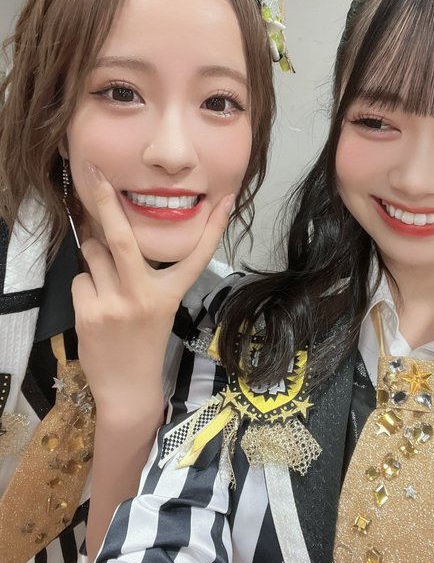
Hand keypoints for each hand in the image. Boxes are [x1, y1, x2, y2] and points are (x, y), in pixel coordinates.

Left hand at [71, 162, 233, 419]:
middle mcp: (145, 295)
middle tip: (96, 174)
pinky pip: (80, 278)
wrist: (128, 388)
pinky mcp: (90, 313)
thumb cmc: (144, 344)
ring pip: (93, 255)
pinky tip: (96, 306)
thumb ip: (140, 273)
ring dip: (94, 256)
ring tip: (106, 280)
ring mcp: (116, 304)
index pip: (196, 256)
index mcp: (170, 293)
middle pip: (122, 239)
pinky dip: (85, 285)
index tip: (225, 200)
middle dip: (106, 202)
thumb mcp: (157, 308)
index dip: (213, 227)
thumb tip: (109, 234)